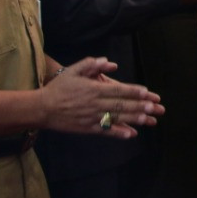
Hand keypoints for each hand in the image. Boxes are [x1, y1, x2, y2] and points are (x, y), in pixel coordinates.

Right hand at [40, 57, 163, 138]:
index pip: (117, 90)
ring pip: (117, 118)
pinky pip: (106, 131)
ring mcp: (92, 117)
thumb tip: (112, 63)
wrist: (42, 108)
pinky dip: (119, 132)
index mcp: (93, 89)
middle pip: (121, 105)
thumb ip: (92, 64)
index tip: (147, 92)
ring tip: (150, 119)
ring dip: (134, 119)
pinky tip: (131, 134)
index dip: (133, 91)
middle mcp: (94, 104)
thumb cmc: (59, 87)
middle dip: (140, 106)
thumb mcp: (73, 70)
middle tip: (155, 107)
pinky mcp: (88, 128)